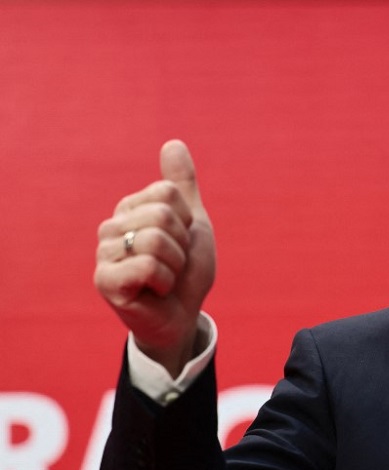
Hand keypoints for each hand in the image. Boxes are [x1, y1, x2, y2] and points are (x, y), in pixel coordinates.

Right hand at [94, 140, 215, 375]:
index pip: (167, 193)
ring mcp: (103, 253)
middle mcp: (110, 227)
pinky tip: (155, 291)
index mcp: (129, 208)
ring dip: (175, 265)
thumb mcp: (192, 223)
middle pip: (161, 214)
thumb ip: (181, 186)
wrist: (183, 315)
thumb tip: (174, 143)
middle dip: (182, 245)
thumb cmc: (185, 272)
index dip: (187, 221)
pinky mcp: (105, 281)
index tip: (180, 242)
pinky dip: (165, 281)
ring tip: (165, 278)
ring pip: (155, 239)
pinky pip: (147, 265)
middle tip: (173, 265)